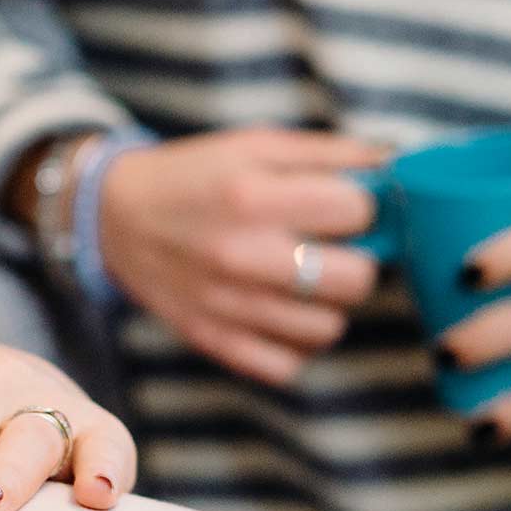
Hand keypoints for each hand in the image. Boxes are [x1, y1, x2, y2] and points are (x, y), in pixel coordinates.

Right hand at [99, 127, 387, 385]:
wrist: (115, 218)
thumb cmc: (197, 176)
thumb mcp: (256, 144)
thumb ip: (329, 153)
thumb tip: (394, 165)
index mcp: (252, 195)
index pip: (357, 211)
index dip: (361, 206)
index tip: (343, 206)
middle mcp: (241, 254)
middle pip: (355, 278)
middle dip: (358, 260)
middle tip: (334, 248)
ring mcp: (228, 305)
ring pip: (329, 328)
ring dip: (329, 305)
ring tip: (307, 282)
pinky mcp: (215, 342)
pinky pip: (289, 366)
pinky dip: (295, 345)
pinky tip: (283, 314)